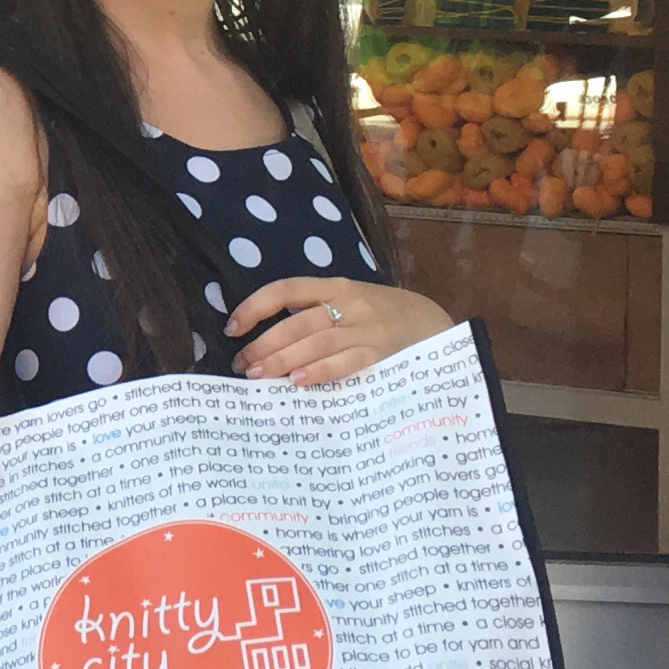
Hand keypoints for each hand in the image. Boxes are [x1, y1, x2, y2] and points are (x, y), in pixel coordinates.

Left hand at [228, 277, 449, 384]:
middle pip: (296, 323)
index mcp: (335, 287)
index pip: (286, 290)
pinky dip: (321, 371)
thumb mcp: (350, 302)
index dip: (255, 307)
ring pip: (316, 342)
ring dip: (283, 360)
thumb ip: (315, 313)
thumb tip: (266, 339)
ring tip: (259, 376)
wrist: (435, 323)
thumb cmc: (382, 316)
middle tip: (242, 365)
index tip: (233, 328)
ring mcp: (367, 328)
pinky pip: (347, 361)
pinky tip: (299, 382)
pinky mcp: (382, 352)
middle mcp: (348, 304)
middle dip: (264, 344)